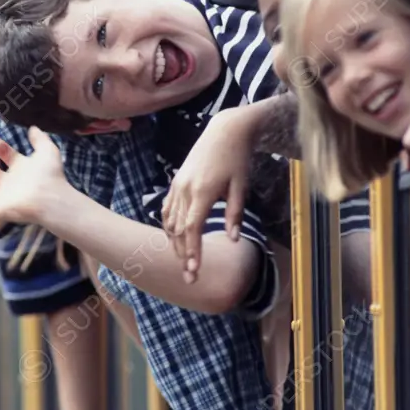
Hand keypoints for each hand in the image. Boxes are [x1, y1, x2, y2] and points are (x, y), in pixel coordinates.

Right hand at [0, 127, 68, 230]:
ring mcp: (6, 201)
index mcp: (22, 170)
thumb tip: (33, 128)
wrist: (50, 198)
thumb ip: (40, 139)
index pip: (9, 158)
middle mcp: (12, 186)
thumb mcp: (47, 152)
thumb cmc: (49, 175)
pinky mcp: (2, 214)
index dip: (2, 149)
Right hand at [161, 108, 254, 281]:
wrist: (225, 131)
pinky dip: (169, 226)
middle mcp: (185, 190)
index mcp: (203, 192)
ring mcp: (178, 185)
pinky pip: (168, 208)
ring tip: (184, 261)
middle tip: (189, 277)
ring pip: (170, 221)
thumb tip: (233, 239)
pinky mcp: (176, 181)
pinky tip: (176, 238)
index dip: (192, 252)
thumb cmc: (237, 159)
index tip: (193, 271)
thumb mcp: (241, 186)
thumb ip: (235, 214)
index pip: (193, 229)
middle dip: (183, 255)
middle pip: (179, 230)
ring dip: (175, 243)